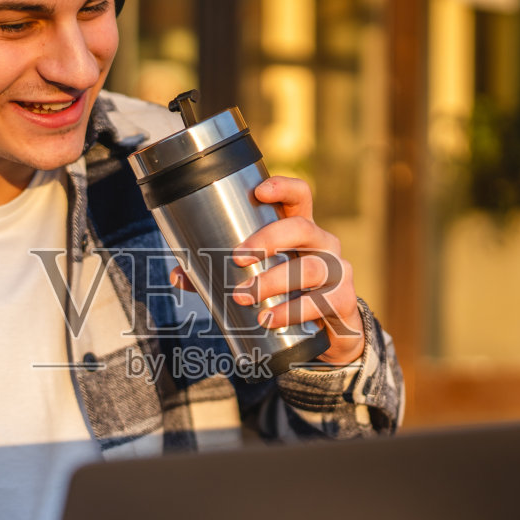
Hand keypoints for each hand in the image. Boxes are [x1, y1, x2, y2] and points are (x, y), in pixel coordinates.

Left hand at [169, 175, 364, 366]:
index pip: (299, 196)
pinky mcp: (342, 299)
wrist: (330, 331)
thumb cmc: (289, 292)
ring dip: (273, 281)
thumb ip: (218, 274)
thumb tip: (177, 274)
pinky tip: (270, 319)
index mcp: (301, 230)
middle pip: (301, 228)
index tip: (259, 191)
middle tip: (237, 257)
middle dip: (268, 239)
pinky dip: (291, 311)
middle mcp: (323, 244)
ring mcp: (337, 271)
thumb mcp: (260, 277)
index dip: (282, 188)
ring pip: (309, 268)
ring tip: (244, 297)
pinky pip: (319, 302)